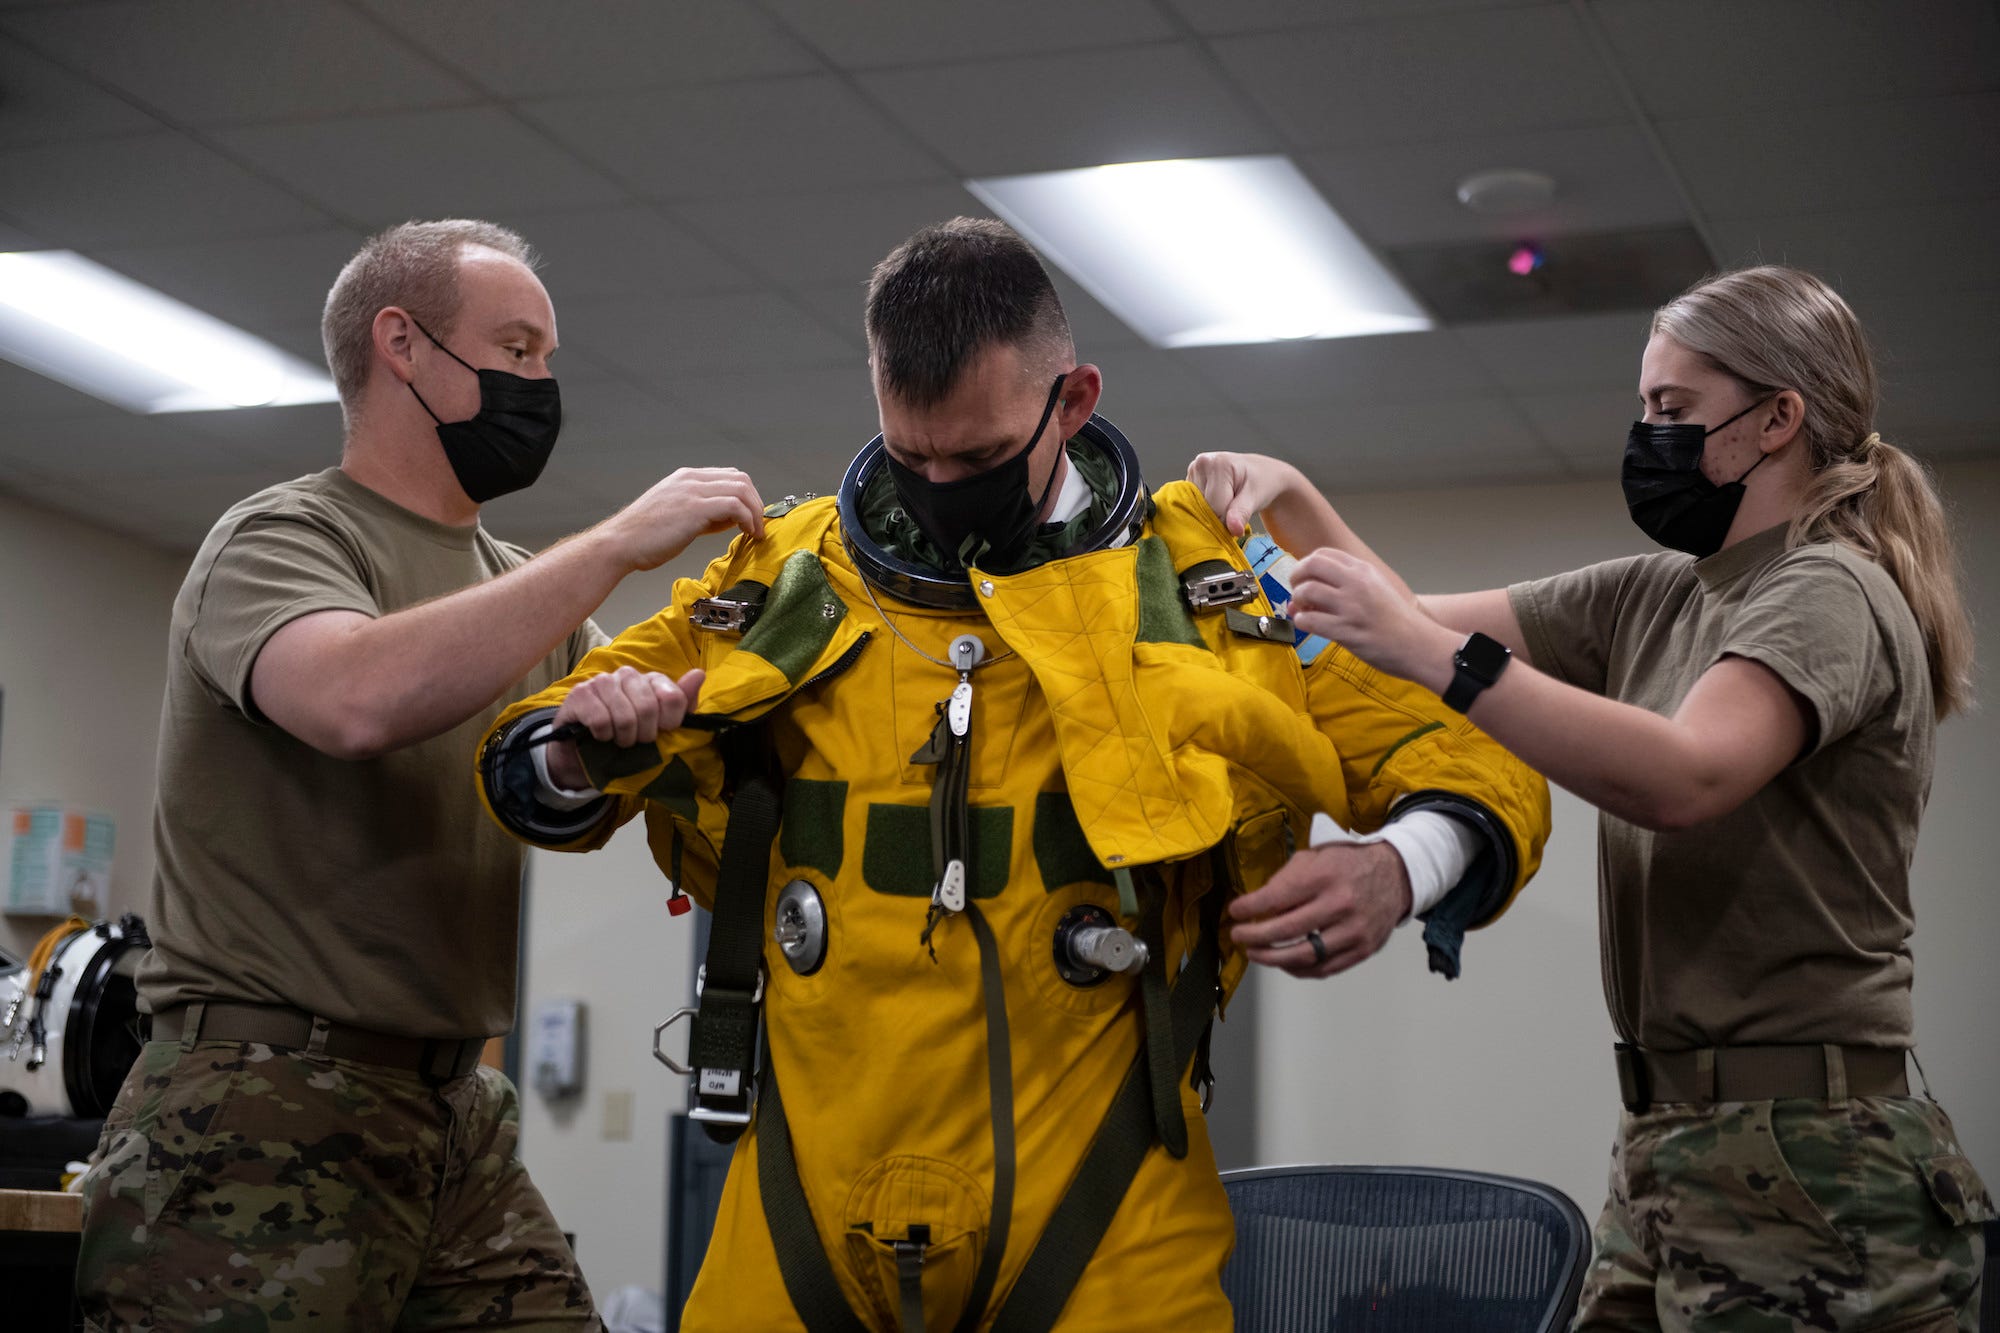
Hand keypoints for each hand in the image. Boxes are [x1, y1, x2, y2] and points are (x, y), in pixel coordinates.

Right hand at [544, 666, 704, 788]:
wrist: (586, 749)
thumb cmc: (629, 734)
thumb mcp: (661, 724)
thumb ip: (682, 702)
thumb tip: (699, 674)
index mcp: (651, 680)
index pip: (673, 698)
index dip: (670, 723)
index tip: (661, 732)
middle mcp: (628, 674)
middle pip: (648, 708)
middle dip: (644, 735)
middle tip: (636, 741)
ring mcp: (602, 681)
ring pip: (625, 717)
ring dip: (623, 738)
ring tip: (619, 739)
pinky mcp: (580, 693)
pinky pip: (601, 720)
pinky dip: (603, 736)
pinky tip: (600, 735)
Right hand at [601, 468, 765, 571]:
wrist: (620, 544)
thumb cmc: (644, 536)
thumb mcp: (677, 516)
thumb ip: (704, 513)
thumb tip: (730, 519)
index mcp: (685, 478)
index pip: (728, 476)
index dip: (746, 496)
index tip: (751, 517)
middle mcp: (690, 479)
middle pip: (740, 479)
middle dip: (755, 502)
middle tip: (758, 525)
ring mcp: (692, 491)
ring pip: (741, 489)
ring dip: (755, 512)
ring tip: (756, 532)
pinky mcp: (694, 508)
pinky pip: (735, 505)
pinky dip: (748, 519)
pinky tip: (747, 533)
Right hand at [1185, 452, 1304, 536]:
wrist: (1260, 472)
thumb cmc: (1261, 482)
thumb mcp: (1256, 497)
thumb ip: (1242, 513)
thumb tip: (1234, 529)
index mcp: (1217, 464)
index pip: (1214, 507)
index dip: (1227, 519)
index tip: (1239, 518)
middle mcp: (1201, 464)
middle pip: (1202, 507)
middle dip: (1218, 516)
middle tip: (1235, 509)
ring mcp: (1193, 471)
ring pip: (1196, 507)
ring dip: (1211, 513)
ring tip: (1228, 501)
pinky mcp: (1189, 480)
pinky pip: (1193, 504)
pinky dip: (1205, 509)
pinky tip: (1218, 502)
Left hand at [1227, 841, 1412, 977]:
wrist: (1395, 875)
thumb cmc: (1347, 864)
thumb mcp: (1315, 857)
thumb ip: (1286, 879)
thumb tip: (1258, 906)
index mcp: (1325, 876)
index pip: (1277, 897)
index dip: (1249, 908)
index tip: (1234, 911)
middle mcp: (1340, 904)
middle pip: (1287, 930)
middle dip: (1254, 936)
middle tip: (1237, 936)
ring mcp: (1354, 931)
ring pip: (1304, 956)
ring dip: (1272, 959)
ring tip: (1255, 953)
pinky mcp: (1363, 950)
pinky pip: (1324, 969)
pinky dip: (1298, 969)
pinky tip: (1283, 962)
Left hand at [1287, 549, 1453, 687]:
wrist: (1419, 645)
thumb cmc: (1397, 621)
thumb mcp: (1375, 590)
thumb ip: (1343, 587)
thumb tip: (1302, 594)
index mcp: (1364, 570)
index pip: (1323, 554)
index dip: (1306, 565)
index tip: (1306, 579)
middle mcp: (1356, 583)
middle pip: (1310, 565)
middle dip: (1296, 577)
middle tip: (1297, 592)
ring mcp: (1351, 606)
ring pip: (1306, 591)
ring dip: (1297, 601)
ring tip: (1304, 611)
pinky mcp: (1346, 630)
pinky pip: (1310, 620)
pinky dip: (1302, 622)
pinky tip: (1308, 626)